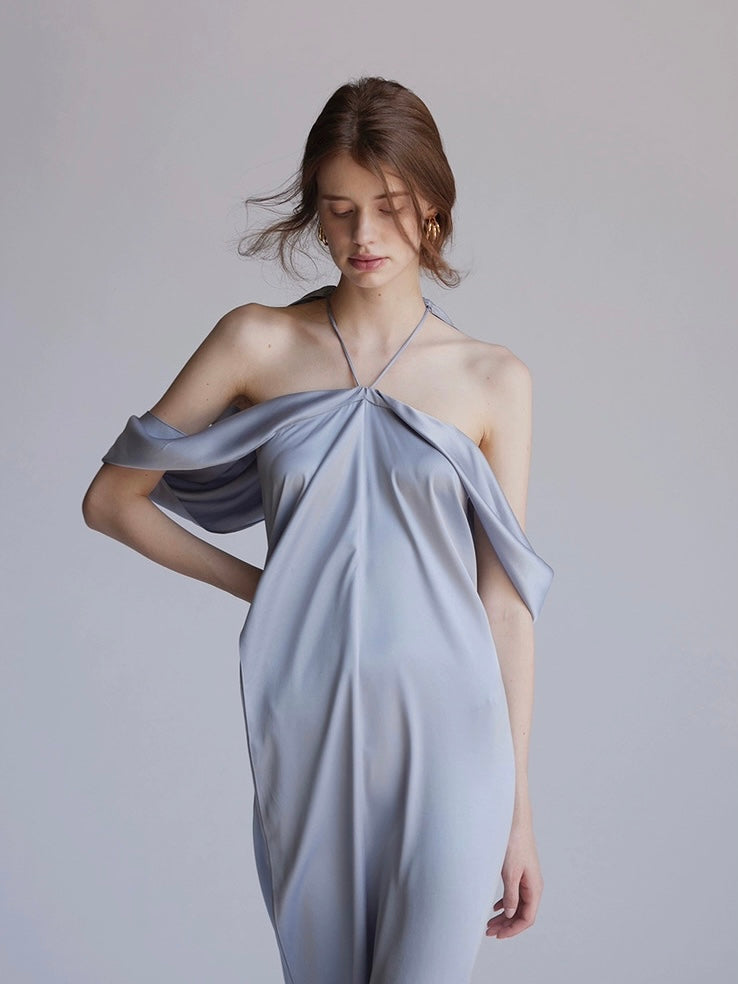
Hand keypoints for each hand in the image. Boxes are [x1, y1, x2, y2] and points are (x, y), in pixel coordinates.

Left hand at [485, 821, 542, 939]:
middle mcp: (532, 886)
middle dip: (506, 925)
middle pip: (521, 914)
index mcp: (534, 888)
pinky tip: (495, 907)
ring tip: (489, 924)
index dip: (513, 930)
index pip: (527, 918)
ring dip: (504, 916)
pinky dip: (504, 904)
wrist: (515, 821)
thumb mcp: (510, 872)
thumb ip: (511, 895)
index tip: (498, 935)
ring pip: (516, 905)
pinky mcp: (519, 872)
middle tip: (489, 932)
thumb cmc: (514, 843)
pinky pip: (514, 894)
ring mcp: (526, 879)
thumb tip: (510, 915)